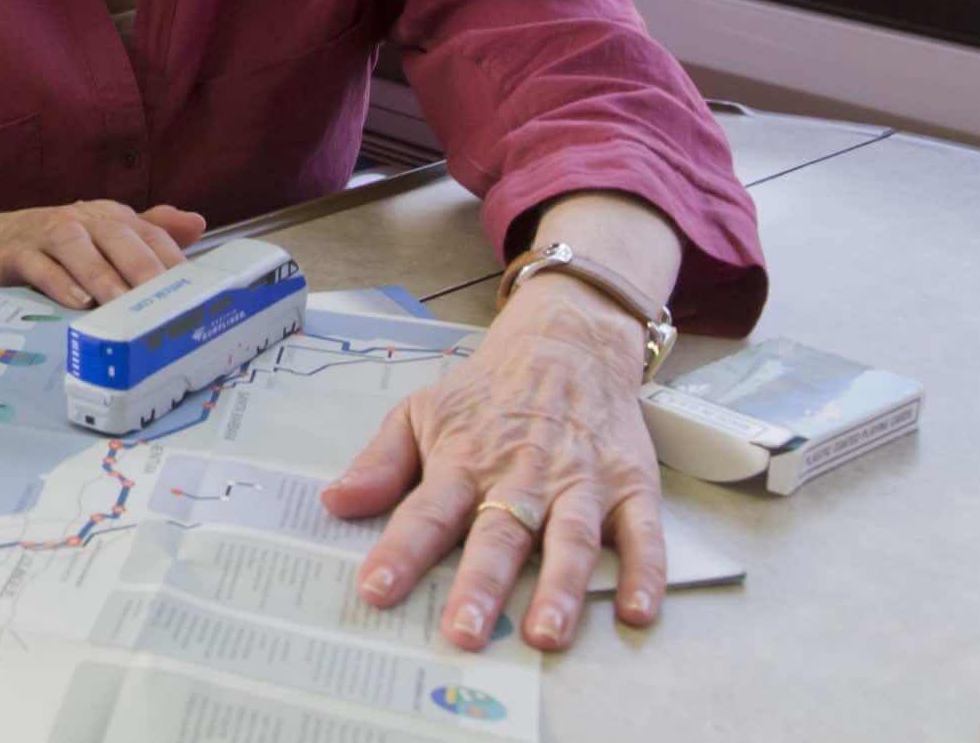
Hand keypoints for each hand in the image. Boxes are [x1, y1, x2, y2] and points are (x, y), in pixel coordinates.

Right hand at [0, 201, 206, 307]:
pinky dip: (57, 282)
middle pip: (117, 237)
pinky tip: (75, 302)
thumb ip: (147, 232)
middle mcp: (81, 219)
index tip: (196, 291)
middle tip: (165, 299)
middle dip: (143, 267)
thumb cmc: (51, 248)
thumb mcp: (100, 238)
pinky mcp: (13, 253)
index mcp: (108, 217)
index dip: (173, 259)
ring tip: (122, 305)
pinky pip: (37, 265)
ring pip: (78, 248)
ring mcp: (44, 233)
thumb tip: (197, 224)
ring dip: (102, 276)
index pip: (149, 233)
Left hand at [320, 273, 666, 651]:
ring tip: (546, 634)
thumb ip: (380, 463)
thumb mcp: (420, 413)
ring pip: (570, 539)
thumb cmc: (486, 394)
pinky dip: (646, 573)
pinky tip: (637, 611)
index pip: (426, 512)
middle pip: (499, 534)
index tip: (375, 591)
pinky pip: (643, 535)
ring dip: (560, 588)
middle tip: (464, 633)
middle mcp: (522, 476)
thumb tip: (333, 501)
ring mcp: (580, 483)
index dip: (400, 552)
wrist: (565, 345)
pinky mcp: (630, 486)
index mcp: (463, 461)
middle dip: (481, 584)